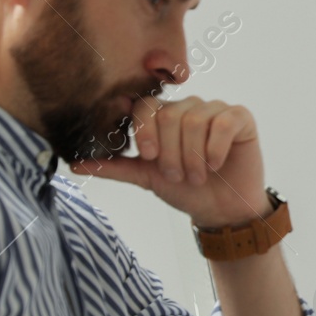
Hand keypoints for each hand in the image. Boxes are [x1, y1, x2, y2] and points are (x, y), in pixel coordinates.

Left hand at [72, 95, 268, 227]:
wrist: (222, 209)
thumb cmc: (185, 190)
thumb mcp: (146, 178)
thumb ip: (114, 167)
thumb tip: (75, 165)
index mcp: (163, 115)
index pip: (145, 106)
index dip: (145, 130)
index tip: (149, 157)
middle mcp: (188, 107)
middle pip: (170, 115)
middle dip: (171, 152)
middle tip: (178, 175)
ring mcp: (215, 109)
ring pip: (195, 120)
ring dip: (193, 157)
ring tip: (197, 176)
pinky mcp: (240, 118)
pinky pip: (222, 123)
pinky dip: (215, 149)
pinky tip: (216, 165)